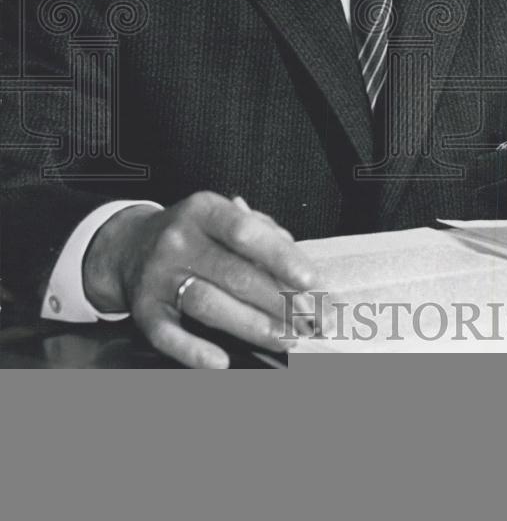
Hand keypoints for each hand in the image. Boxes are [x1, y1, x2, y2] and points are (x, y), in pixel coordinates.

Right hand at [83, 192, 321, 367]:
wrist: (129, 246)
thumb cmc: (195, 234)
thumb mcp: (224, 219)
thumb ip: (264, 236)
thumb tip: (300, 272)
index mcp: (203, 210)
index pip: (246, 232)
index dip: (281, 257)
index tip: (311, 282)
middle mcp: (178, 240)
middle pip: (234, 275)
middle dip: (278, 302)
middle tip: (310, 322)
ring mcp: (158, 276)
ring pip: (208, 305)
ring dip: (252, 326)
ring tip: (285, 339)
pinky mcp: (144, 310)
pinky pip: (168, 335)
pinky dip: (194, 351)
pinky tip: (222, 361)